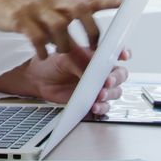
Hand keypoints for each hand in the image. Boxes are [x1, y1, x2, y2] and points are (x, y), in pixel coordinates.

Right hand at [0, 0, 121, 58]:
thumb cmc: (29, 10)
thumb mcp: (52, 9)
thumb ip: (70, 21)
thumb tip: (92, 42)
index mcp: (64, 2)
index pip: (91, 0)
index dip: (109, 1)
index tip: (126, 2)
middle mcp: (53, 3)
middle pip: (80, 10)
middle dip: (90, 31)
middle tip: (92, 49)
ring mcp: (37, 10)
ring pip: (59, 27)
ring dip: (64, 45)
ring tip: (60, 52)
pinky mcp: (21, 20)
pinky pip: (36, 37)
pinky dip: (43, 50)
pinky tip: (43, 55)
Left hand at [0, 46, 129, 114]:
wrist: (37, 79)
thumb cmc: (50, 63)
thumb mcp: (65, 57)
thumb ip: (80, 62)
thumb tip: (91, 70)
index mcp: (96, 56)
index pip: (116, 53)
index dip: (123, 53)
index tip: (124, 55)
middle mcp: (100, 72)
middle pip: (119, 75)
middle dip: (116, 78)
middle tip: (107, 81)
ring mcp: (96, 87)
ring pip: (114, 92)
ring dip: (110, 94)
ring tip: (100, 95)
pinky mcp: (91, 101)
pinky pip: (103, 106)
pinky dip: (102, 107)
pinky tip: (95, 106)